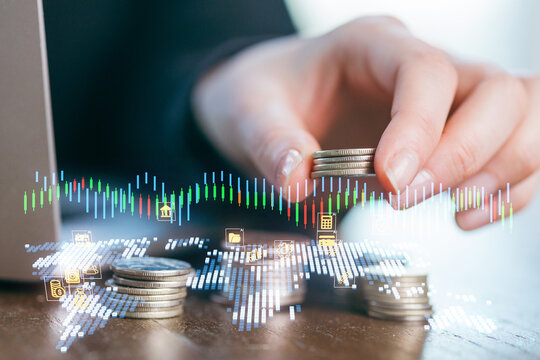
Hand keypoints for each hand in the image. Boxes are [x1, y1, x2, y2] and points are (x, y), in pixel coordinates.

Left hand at [192, 16, 539, 228]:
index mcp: (371, 44)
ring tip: (457, 212)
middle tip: (412, 199)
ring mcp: (444, 98)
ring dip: (503, 169)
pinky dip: (506, 187)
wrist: (271, 102)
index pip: (426, 71)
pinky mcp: (450, 133)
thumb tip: (296, 183)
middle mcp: (418, 64)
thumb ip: (270, 142)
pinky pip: (512, 149)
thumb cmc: (264, 96)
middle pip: (496, 90)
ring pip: (521, 116)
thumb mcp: (249, 111)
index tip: (392, 183)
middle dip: (468, 154)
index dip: (421, 128)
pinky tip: (469, 215)